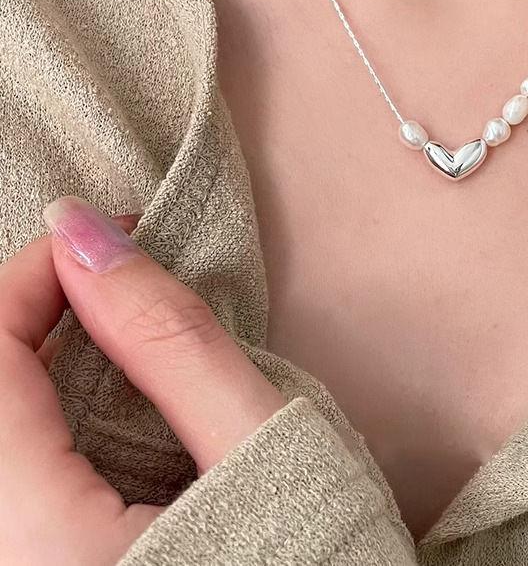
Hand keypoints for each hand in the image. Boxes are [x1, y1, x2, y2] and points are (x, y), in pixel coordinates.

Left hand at [0, 196, 286, 564]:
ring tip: (106, 334)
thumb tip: (83, 233)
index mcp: (34, 548)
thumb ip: (170, 342)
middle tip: (110, 281)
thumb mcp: (262, 448)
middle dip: (27, 317)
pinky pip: (5, 476)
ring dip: (28, 363)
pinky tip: (94, 406)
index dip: (28, 278)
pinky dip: (36, 416)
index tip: (107, 240)